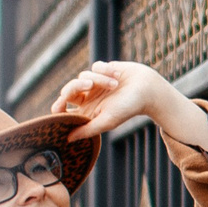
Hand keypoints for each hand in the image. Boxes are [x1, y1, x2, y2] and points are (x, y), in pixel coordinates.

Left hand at [55, 61, 207, 155]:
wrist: (149, 89)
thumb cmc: (130, 108)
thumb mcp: (107, 120)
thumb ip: (87, 129)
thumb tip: (67, 139)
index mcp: (87, 112)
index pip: (64, 109)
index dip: (58, 107)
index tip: (61, 104)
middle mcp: (89, 98)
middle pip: (68, 90)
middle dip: (75, 86)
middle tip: (89, 86)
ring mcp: (95, 83)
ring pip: (82, 76)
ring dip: (100, 79)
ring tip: (116, 84)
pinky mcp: (103, 70)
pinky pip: (95, 66)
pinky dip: (105, 70)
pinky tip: (118, 75)